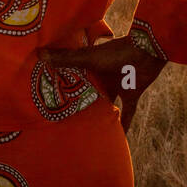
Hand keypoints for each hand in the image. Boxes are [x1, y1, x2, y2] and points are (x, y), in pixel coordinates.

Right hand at [37, 32, 165, 132]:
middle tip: (67, 120)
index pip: (75, 78)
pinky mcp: (132, 94)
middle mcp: (103, 78)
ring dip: (101, 114)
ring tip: (89, 130)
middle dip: (82, 104)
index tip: (51, 98)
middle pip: (90, 93)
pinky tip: (121, 136)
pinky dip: (125, 123)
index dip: (64, 87)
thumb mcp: (88, 58)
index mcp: (91, 67)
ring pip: (107, 104)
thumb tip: (39, 54)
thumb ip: (66, 58)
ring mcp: (118, 86)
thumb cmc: (116, 53)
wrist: (147, 50)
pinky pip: (128, 112)